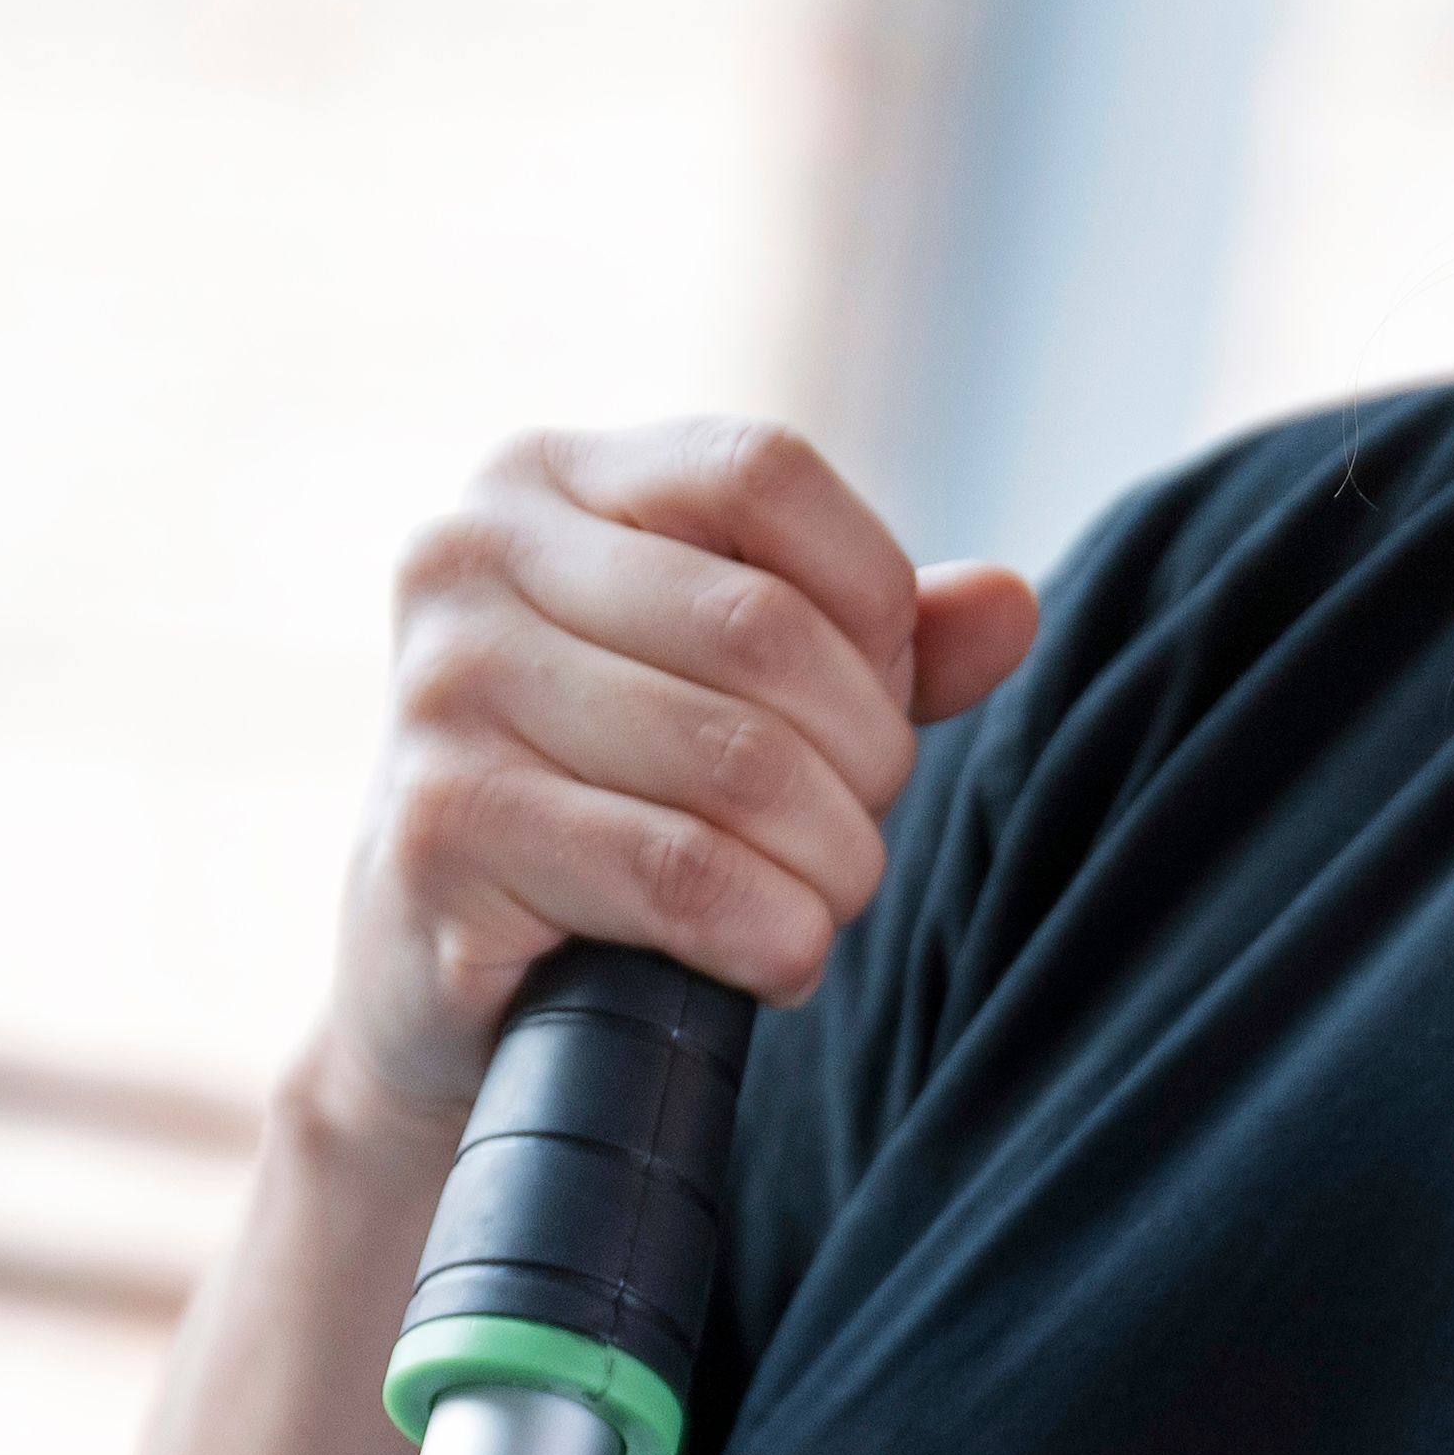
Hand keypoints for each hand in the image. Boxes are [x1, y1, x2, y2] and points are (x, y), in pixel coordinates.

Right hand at [328, 420, 1039, 1124]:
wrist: (441, 982)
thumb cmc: (611, 810)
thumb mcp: (744, 697)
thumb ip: (877, 642)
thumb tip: (1014, 605)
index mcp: (546, 480)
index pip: (763, 472)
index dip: (868, 596)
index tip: (877, 701)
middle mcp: (469, 555)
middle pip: (763, 629)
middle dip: (864, 757)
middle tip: (858, 834)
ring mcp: (440, 688)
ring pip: (736, 763)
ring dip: (830, 862)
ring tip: (821, 904)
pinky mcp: (439, 828)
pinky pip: (678, 873)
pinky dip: (771, 932)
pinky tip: (774, 958)